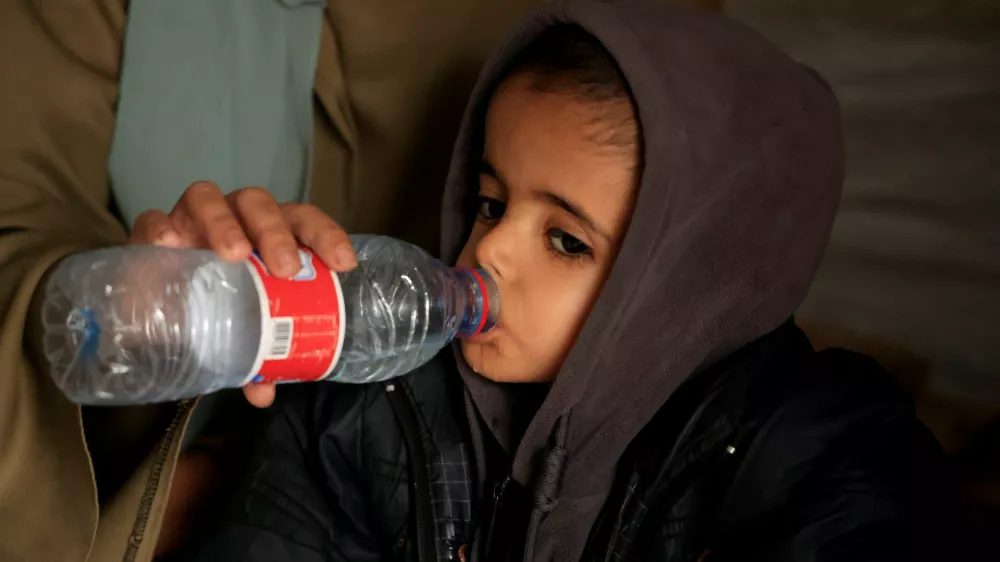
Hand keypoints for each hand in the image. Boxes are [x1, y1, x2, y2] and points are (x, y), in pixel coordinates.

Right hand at [129, 182, 355, 406]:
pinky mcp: (152, 231)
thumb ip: (255, 357)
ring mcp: (191, 220)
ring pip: (209, 198)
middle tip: (285, 269)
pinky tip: (169, 243)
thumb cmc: (217, 306)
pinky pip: (152, 220)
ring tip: (234, 255)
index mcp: (267, 234)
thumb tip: (263, 394)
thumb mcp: (241, 330)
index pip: (303, 221)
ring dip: (225, 223)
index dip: (326, 236)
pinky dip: (159, 227)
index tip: (343, 264)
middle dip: (275, 232)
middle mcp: (233, 219)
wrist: (158, 302)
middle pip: (258, 205)